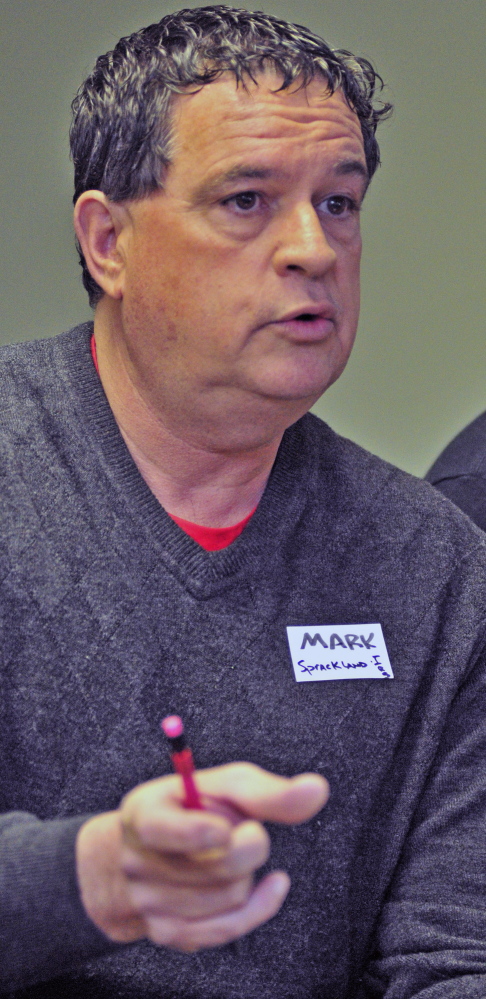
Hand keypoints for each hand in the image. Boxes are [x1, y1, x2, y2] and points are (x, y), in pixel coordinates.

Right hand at [76, 762, 328, 951]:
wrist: (151, 851)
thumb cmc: (194, 808)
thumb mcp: (223, 787)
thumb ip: (267, 791)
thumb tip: (316, 790)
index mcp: (145, 814)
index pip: (162, 829)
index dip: (196, 833)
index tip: (224, 830)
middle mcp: (138, 861)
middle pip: (217, 865)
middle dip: (251, 844)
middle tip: (247, 828)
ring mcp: (151, 902)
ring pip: (231, 896)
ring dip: (248, 872)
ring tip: (231, 853)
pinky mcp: (170, 933)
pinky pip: (231, 927)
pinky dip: (261, 905)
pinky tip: (272, 885)